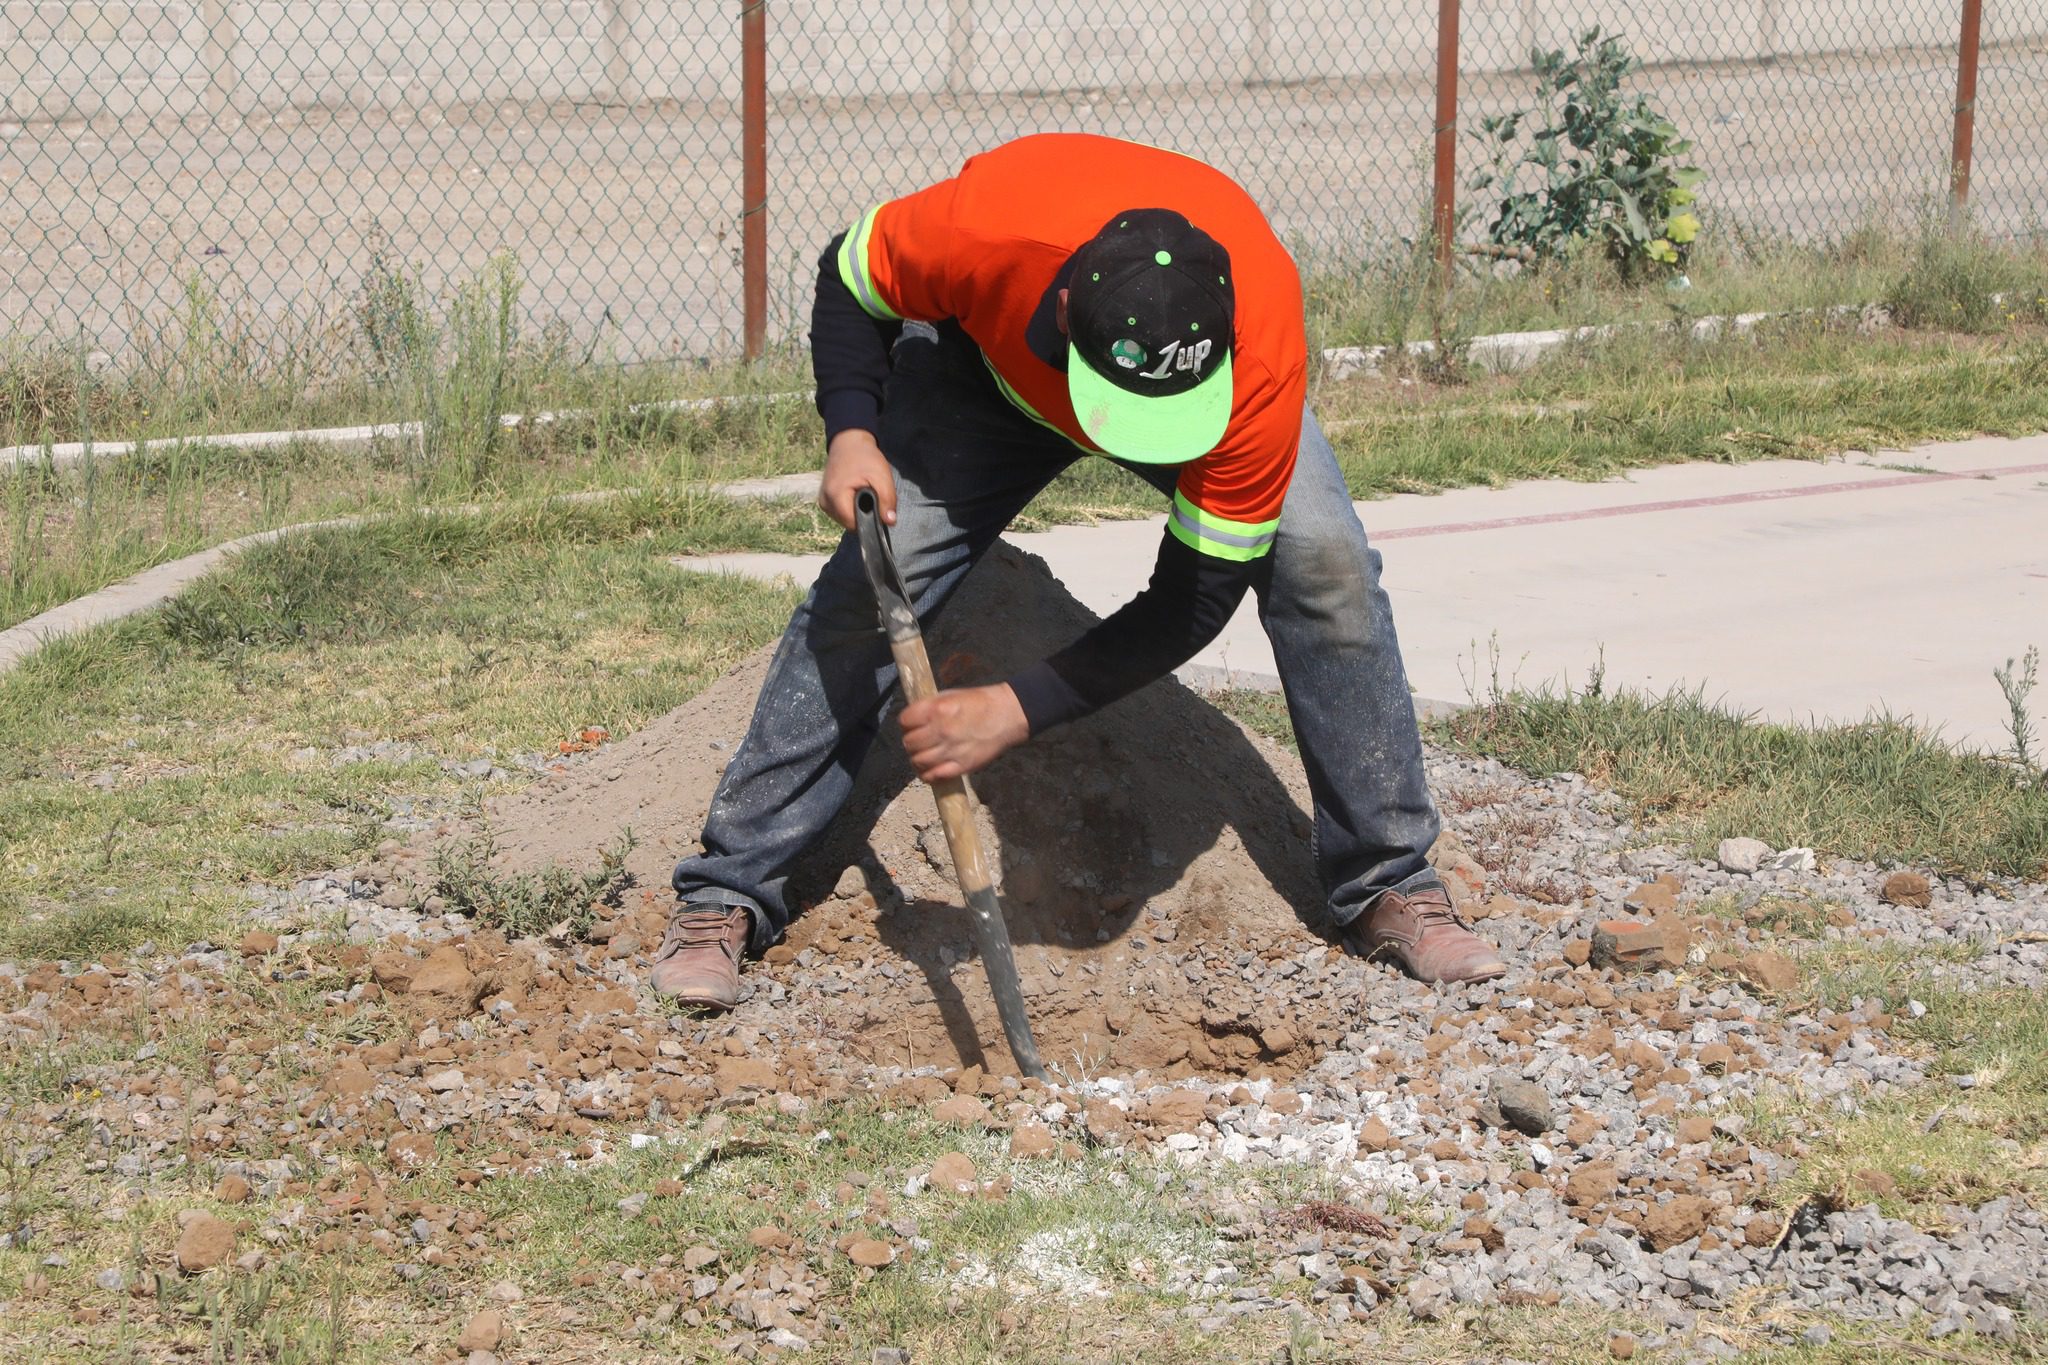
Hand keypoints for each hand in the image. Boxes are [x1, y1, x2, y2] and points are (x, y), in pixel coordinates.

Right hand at [818, 429, 895, 530]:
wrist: (848, 442)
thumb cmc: (864, 457)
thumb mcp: (881, 477)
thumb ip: (887, 500)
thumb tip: (890, 522)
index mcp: (835, 497)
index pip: (855, 525)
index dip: (870, 521)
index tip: (878, 508)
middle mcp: (825, 502)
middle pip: (850, 524)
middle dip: (864, 515)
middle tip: (872, 496)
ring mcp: (823, 502)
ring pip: (845, 520)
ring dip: (858, 512)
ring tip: (864, 493)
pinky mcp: (824, 500)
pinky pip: (841, 513)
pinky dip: (851, 508)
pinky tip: (856, 494)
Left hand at [899, 684, 1029, 781]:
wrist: (1008, 715)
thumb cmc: (980, 702)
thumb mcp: (951, 695)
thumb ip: (930, 707)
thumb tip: (912, 718)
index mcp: (937, 709)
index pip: (905, 721)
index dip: (906, 722)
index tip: (911, 724)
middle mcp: (941, 730)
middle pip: (909, 743)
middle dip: (911, 741)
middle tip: (919, 740)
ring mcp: (951, 750)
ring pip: (918, 761)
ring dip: (918, 758)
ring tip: (925, 755)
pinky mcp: (961, 766)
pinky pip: (933, 776)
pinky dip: (928, 774)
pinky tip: (931, 768)